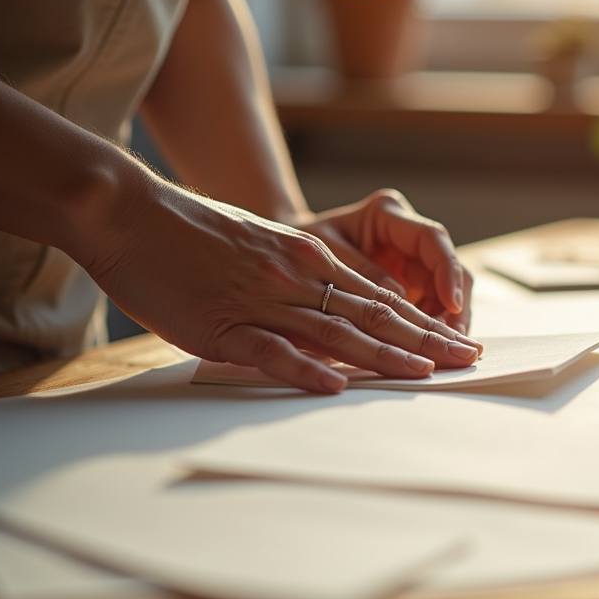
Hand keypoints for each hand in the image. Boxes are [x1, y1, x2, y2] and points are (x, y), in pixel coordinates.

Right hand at [85, 183, 482, 393]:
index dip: (424, 322)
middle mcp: (298, 276)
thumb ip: (304, 275)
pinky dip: (306, 369)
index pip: (383, 297)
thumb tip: (341, 306)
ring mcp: (263, 300)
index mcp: (310, 259)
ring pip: (337, 332)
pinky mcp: (223, 324)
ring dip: (385, 355)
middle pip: (376, 314)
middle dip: (426, 340)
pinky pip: (272, 350)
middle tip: (467, 359)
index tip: (458, 340)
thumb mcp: (265, 246)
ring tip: (425, 373)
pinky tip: (336, 385)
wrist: (131, 213)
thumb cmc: (196, 234)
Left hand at [294, 189, 473, 334]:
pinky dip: (430, 330)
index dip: (446, 272)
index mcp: (386, 214)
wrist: (279, 256)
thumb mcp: (320, 251)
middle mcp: (406, 234)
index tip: (452, 303)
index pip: (431, 239)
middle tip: (454, 341)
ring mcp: (410, 261)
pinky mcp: (408, 285)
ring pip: (446, 291)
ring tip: (444, 351)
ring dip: (446, 322)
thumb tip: (398, 298)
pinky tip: (428, 351)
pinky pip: (430, 307)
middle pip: (448, 268)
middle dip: (455, 306)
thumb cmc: (293, 247)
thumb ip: (358, 270)